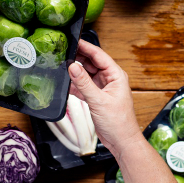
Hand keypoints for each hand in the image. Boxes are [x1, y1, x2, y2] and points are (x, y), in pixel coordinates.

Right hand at [67, 39, 141, 156]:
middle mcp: (110, 79)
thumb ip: (84, 83)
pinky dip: (75, 85)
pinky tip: (66, 84)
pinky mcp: (97, 97)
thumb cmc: (118, 122)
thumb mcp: (99, 101)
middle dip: (78, 58)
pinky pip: (84, 86)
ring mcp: (103, 88)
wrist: (121, 141)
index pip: (99, 55)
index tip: (73, 41)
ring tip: (61, 66)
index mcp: (116, 75)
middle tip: (63, 52)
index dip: (86, 47)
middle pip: (92, 63)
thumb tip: (72, 67)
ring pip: (87, 74)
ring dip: (76, 72)